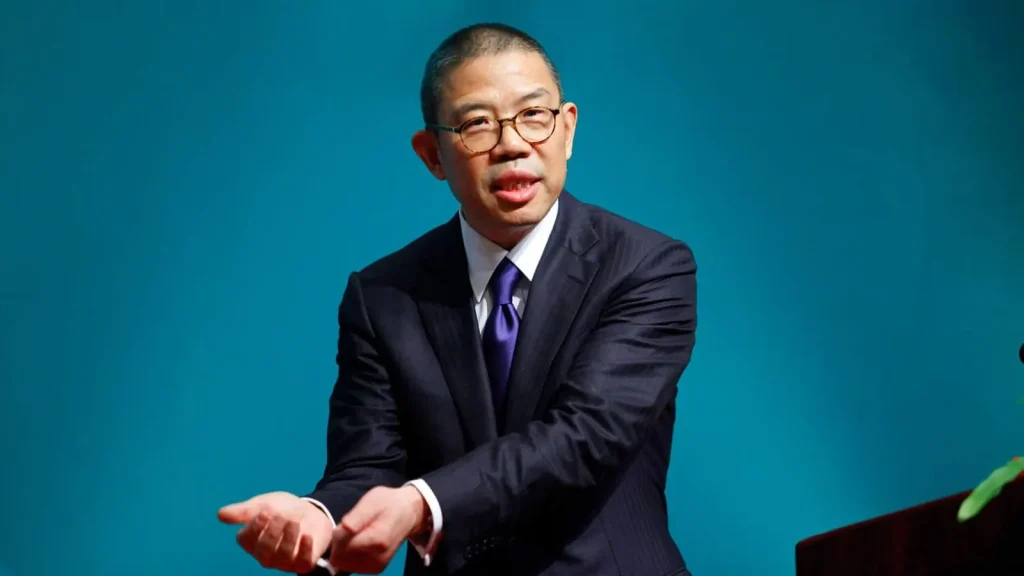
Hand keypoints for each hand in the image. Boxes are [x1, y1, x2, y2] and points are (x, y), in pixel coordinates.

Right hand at [218, 491, 333, 572]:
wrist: (310, 510)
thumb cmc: (281, 509)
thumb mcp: (262, 505)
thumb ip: (243, 511)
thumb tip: (220, 514)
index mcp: (252, 542)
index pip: (246, 540)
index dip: (255, 527)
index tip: (264, 512)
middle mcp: (266, 555)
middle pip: (264, 550)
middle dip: (272, 531)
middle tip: (280, 515)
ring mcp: (284, 561)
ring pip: (283, 556)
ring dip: (289, 538)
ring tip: (294, 521)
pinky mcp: (303, 563)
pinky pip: (303, 563)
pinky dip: (305, 549)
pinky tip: (307, 536)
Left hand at [328, 486, 427, 573]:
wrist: (408, 513)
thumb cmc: (388, 504)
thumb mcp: (373, 500)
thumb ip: (358, 515)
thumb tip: (345, 528)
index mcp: (376, 540)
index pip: (340, 547)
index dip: (338, 534)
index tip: (348, 522)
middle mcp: (377, 559)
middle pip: (339, 558)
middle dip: (340, 543)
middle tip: (352, 527)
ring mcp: (376, 566)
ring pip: (342, 564)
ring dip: (344, 549)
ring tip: (357, 533)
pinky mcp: (375, 569)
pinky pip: (350, 566)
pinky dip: (350, 554)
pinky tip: (360, 541)